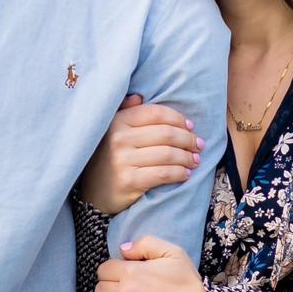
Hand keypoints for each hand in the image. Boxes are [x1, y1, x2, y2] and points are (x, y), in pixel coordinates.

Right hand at [78, 95, 204, 215]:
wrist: (94, 194)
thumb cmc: (109, 159)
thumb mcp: (111, 131)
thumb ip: (125, 111)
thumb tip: (139, 97)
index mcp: (118, 121)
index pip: (156, 113)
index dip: (178, 119)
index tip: (190, 127)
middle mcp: (119, 138)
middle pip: (166, 134)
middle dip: (188, 139)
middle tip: (198, 145)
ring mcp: (123, 160)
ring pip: (168, 154)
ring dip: (187, 157)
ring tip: (195, 160)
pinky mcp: (129, 181)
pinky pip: (163, 173)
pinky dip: (179, 173)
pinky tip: (185, 174)